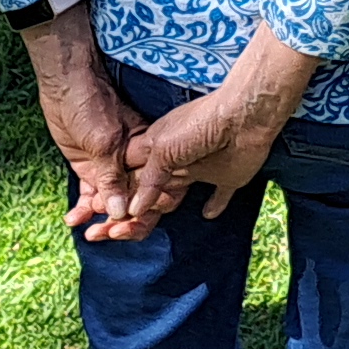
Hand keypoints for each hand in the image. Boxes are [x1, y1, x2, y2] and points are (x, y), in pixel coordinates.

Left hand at [24, 26, 146, 241]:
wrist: (63, 83)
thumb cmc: (90, 103)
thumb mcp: (103, 142)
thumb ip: (112, 178)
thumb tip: (121, 213)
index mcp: (146, 153)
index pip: (157, 190)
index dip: (145, 212)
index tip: (126, 226)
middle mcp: (133, 164)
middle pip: (137, 202)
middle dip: (123, 223)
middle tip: (105, 234)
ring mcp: (111, 167)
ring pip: (113, 204)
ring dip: (101, 220)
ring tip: (88, 232)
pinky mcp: (90, 168)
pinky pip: (91, 196)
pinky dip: (84, 210)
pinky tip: (72, 220)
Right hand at [122, 73, 295, 224]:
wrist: (243, 117)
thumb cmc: (197, 127)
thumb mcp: (162, 150)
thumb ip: (148, 180)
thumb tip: (133, 209)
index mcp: (156, 148)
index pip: (132, 173)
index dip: (120, 191)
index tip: (105, 213)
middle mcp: (176, 160)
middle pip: (151, 188)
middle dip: (137, 207)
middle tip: (118, 231)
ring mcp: (201, 169)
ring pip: (178, 195)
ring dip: (166, 207)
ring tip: (144, 229)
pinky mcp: (227, 178)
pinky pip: (220, 196)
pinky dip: (215, 205)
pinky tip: (208, 214)